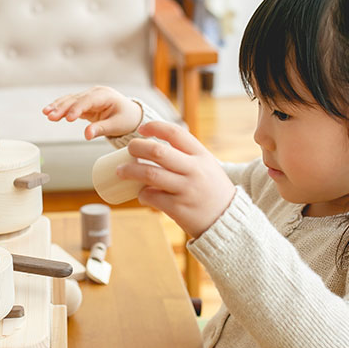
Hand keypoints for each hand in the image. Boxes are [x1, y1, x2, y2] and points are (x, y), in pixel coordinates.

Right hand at [42, 86, 142, 139]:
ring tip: (46, 113)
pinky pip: (70, 104)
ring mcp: (89, 96)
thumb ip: (101, 129)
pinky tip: (50, 112)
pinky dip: (61, 108)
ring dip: (58, 106)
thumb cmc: (126, 118)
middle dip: (62, 107)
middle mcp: (95, 93)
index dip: (76, 109)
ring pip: (70, 100)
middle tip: (50, 116)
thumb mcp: (117, 125)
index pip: (88, 101)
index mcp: (105, 95)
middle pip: (76, 99)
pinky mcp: (84, 103)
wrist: (131, 114)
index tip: (68, 118)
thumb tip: (87, 135)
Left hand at [119, 121, 235, 238]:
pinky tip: (141, 194)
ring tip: (120, 171)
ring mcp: (186, 189)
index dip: (155, 127)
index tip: (142, 129)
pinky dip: (142, 194)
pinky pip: (152, 197)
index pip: (175, 133)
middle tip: (128, 149)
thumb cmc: (213, 191)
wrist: (228, 220)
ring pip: (150, 174)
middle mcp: (194, 170)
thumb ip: (187, 156)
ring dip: (130, 171)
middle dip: (136, 147)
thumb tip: (155, 148)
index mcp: (202, 156)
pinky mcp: (178, 208)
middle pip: (157, 151)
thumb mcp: (208, 167)